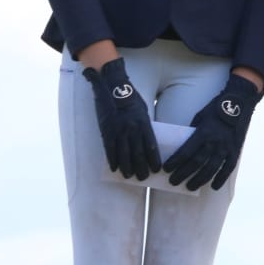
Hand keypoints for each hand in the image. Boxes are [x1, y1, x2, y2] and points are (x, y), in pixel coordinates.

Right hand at [82, 58, 160, 180]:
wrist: (113, 86)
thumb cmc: (130, 98)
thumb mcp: (143, 110)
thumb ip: (145, 125)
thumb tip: (148, 140)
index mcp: (144, 123)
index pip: (151, 146)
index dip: (154, 160)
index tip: (157, 170)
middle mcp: (133, 128)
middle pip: (138, 154)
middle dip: (141, 168)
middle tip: (143, 178)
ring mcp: (119, 130)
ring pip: (124, 154)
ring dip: (127, 168)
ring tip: (129, 177)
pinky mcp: (106, 130)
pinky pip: (109, 149)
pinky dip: (112, 160)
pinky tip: (114, 168)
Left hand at [162, 75, 259, 190]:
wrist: (240, 102)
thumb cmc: (216, 108)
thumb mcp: (200, 116)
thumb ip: (193, 131)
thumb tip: (184, 144)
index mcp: (203, 132)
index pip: (185, 151)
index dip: (175, 162)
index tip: (166, 169)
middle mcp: (214, 142)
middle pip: (196, 163)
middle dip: (183, 174)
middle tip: (173, 182)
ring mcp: (226, 148)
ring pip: (211, 169)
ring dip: (199, 180)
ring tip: (190, 187)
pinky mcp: (235, 150)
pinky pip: (228, 168)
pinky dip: (221, 178)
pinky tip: (213, 186)